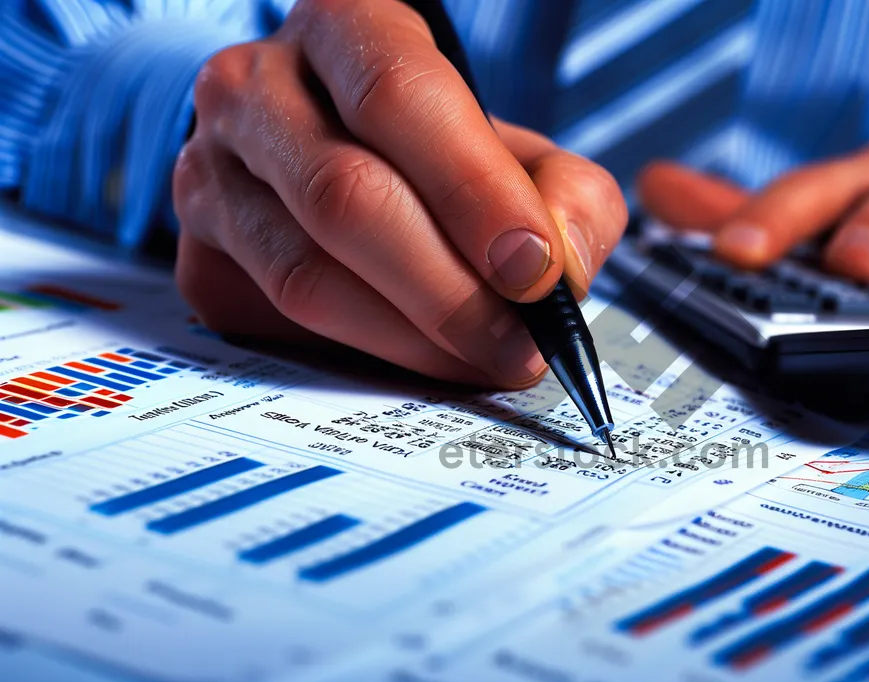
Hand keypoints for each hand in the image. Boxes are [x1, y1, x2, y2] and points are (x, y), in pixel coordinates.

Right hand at [173, 0, 625, 387]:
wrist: (335, 152)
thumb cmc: (436, 150)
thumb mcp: (517, 148)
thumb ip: (566, 196)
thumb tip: (562, 270)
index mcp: (343, 28)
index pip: (398, 99)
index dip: (473, 192)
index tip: (536, 272)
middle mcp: (254, 89)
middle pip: (345, 197)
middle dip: (449, 291)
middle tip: (519, 344)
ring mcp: (209, 174)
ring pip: (306, 276)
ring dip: (411, 339)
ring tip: (483, 359)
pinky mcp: (199, 260)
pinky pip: (280, 327)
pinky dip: (362, 358)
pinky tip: (416, 359)